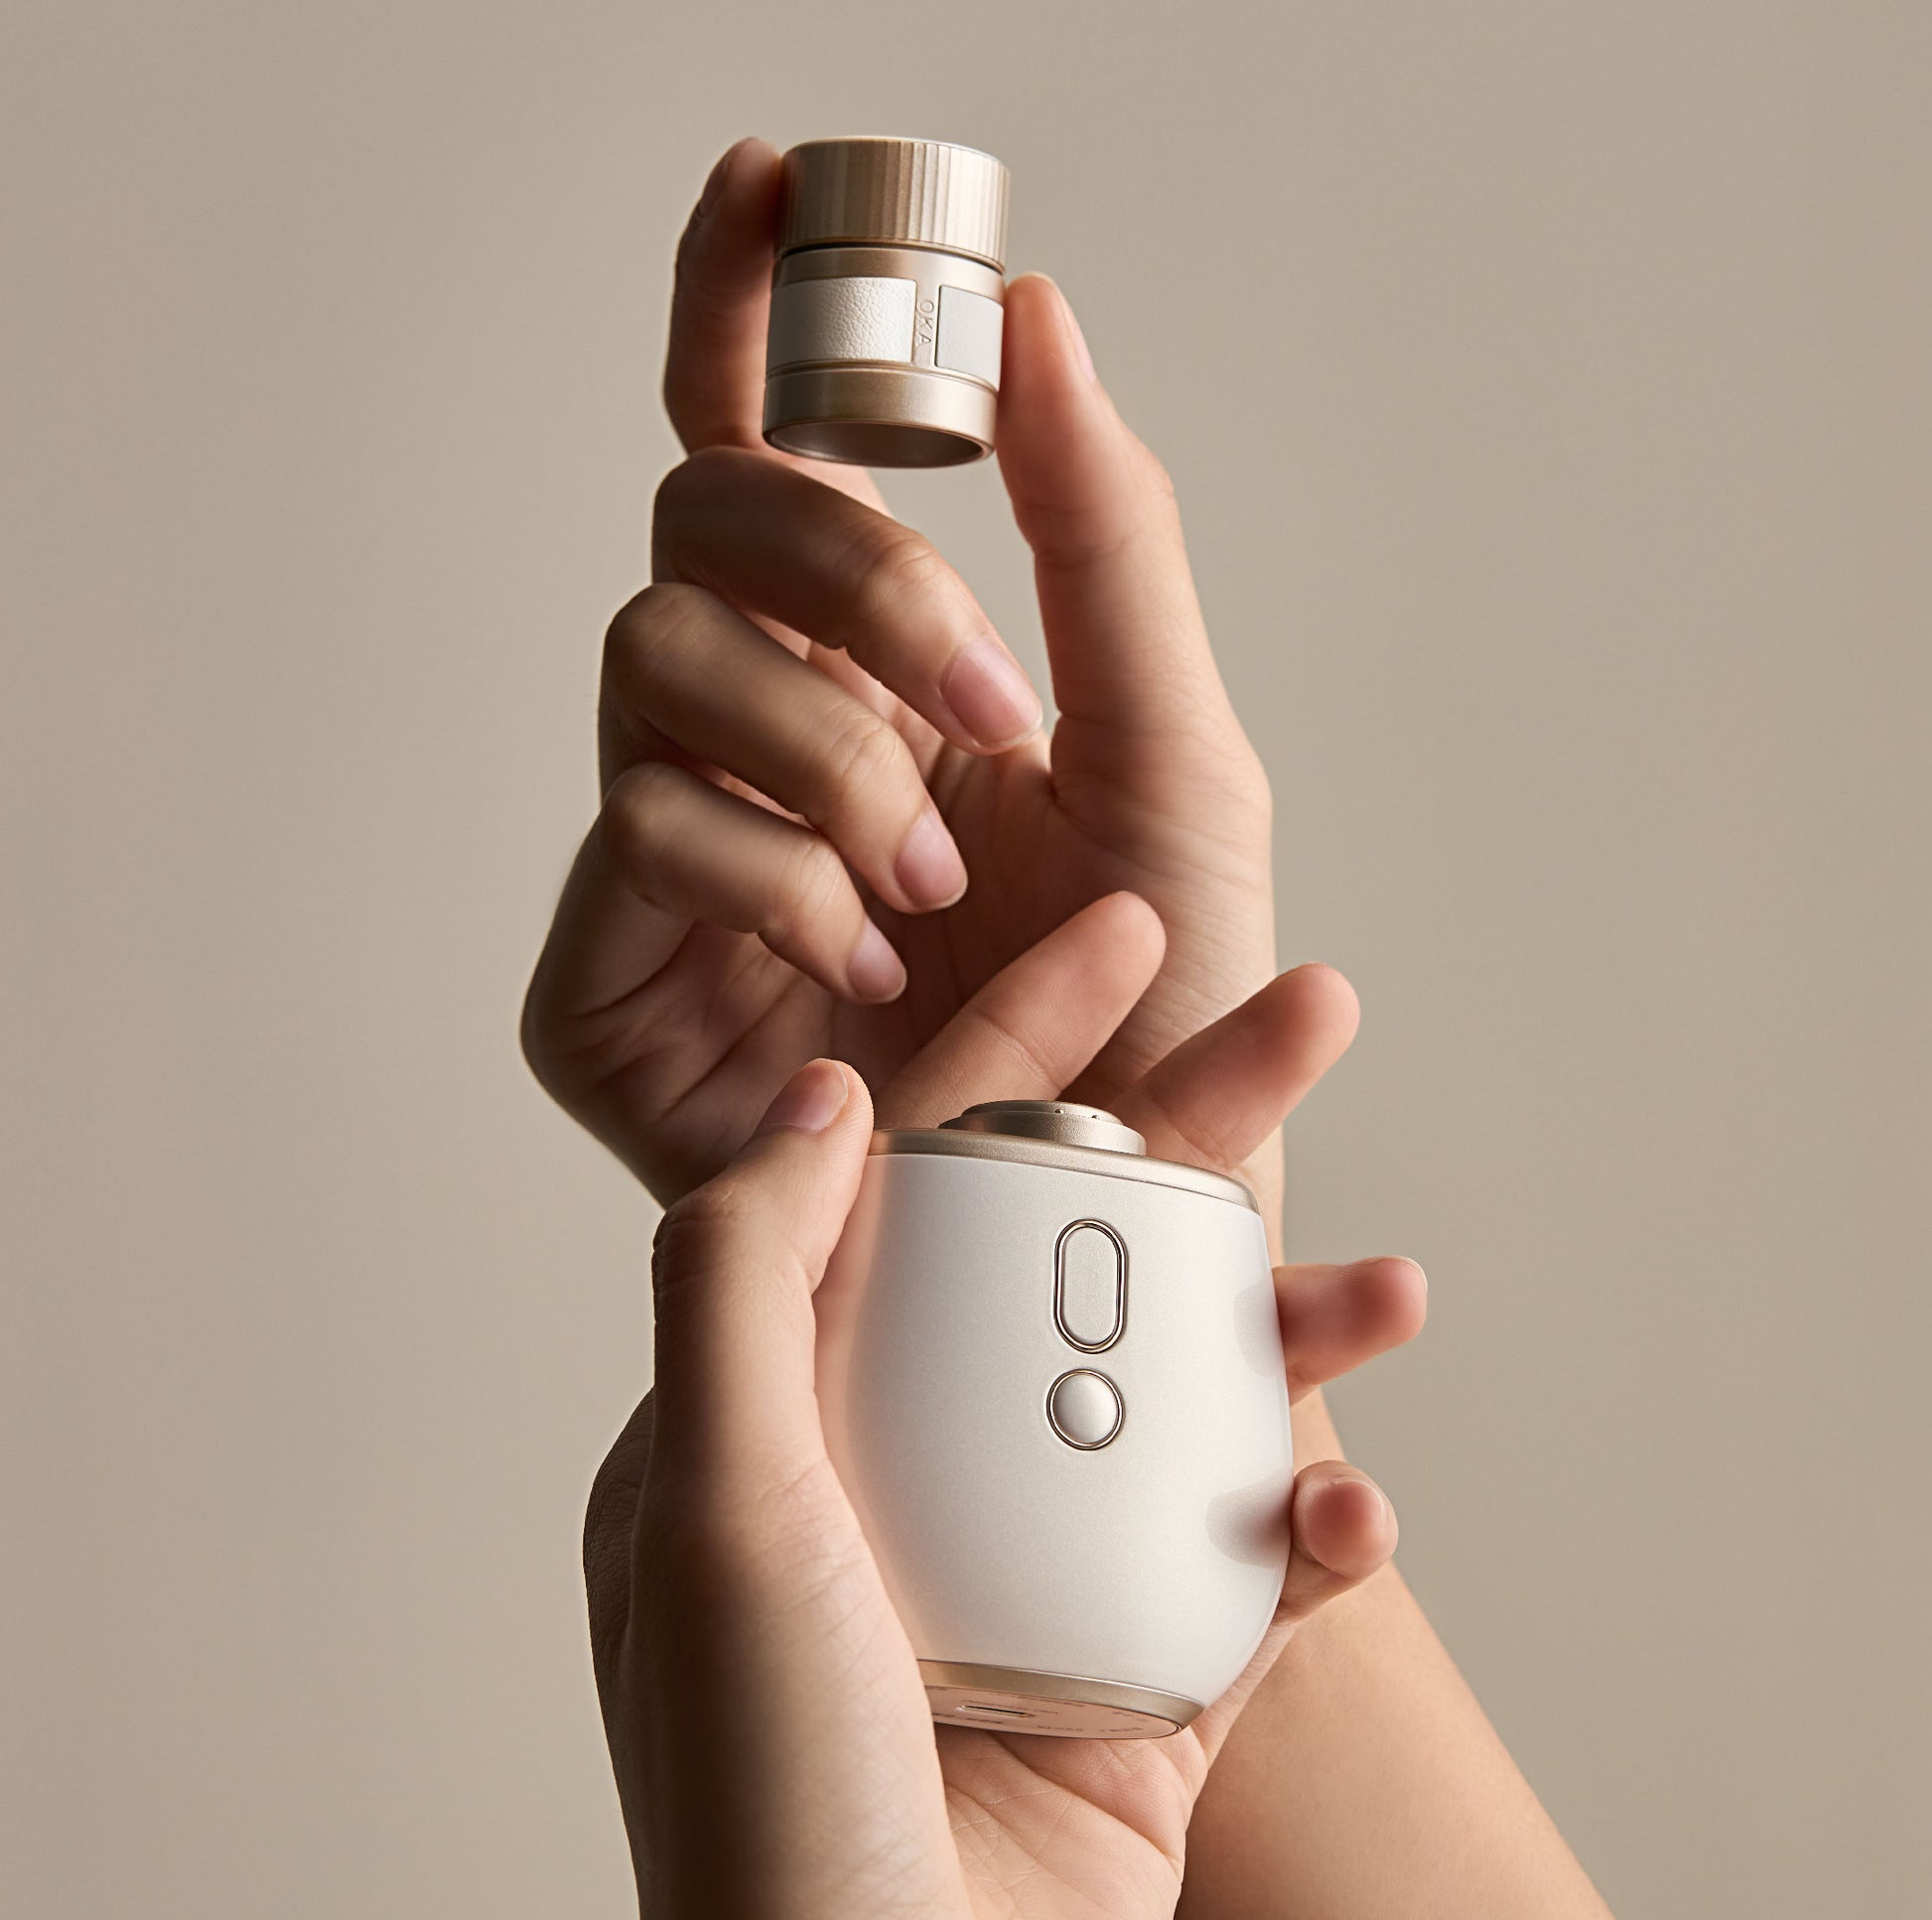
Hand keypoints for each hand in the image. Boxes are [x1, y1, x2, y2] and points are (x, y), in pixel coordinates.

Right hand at [521, 136, 1346, 1232]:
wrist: (1118, 1228)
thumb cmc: (1162, 1003)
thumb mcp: (1178, 754)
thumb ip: (1103, 535)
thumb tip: (1028, 313)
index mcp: (885, 674)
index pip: (773, 451)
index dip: (748, 307)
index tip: (772, 174)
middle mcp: (769, 739)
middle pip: (702, 520)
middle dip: (850, 582)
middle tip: (985, 709)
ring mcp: (681, 851)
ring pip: (651, 658)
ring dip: (819, 752)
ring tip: (931, 897)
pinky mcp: (610, 981)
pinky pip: (634, 829)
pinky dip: (767, 873)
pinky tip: (860, 966)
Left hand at [587, 906, 1425, 1919]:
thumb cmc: (760, 1796)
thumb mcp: (705, 1509)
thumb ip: (740, 1281)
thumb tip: (820, 1092)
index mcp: (802, 1408)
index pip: (916, 1173)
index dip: (1018, 1039)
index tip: (1126, 935)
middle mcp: (919, 1464)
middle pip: (1080, 1247)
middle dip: (1202, 1128)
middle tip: (1314, 1012)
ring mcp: (1037, 1563)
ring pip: (1182, 1390)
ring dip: (1294, 1328)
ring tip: (1394, 1285)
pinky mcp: (1139, 1676)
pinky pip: (1244, 1566)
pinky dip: (1308, 1530)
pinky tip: (1350, 1505)